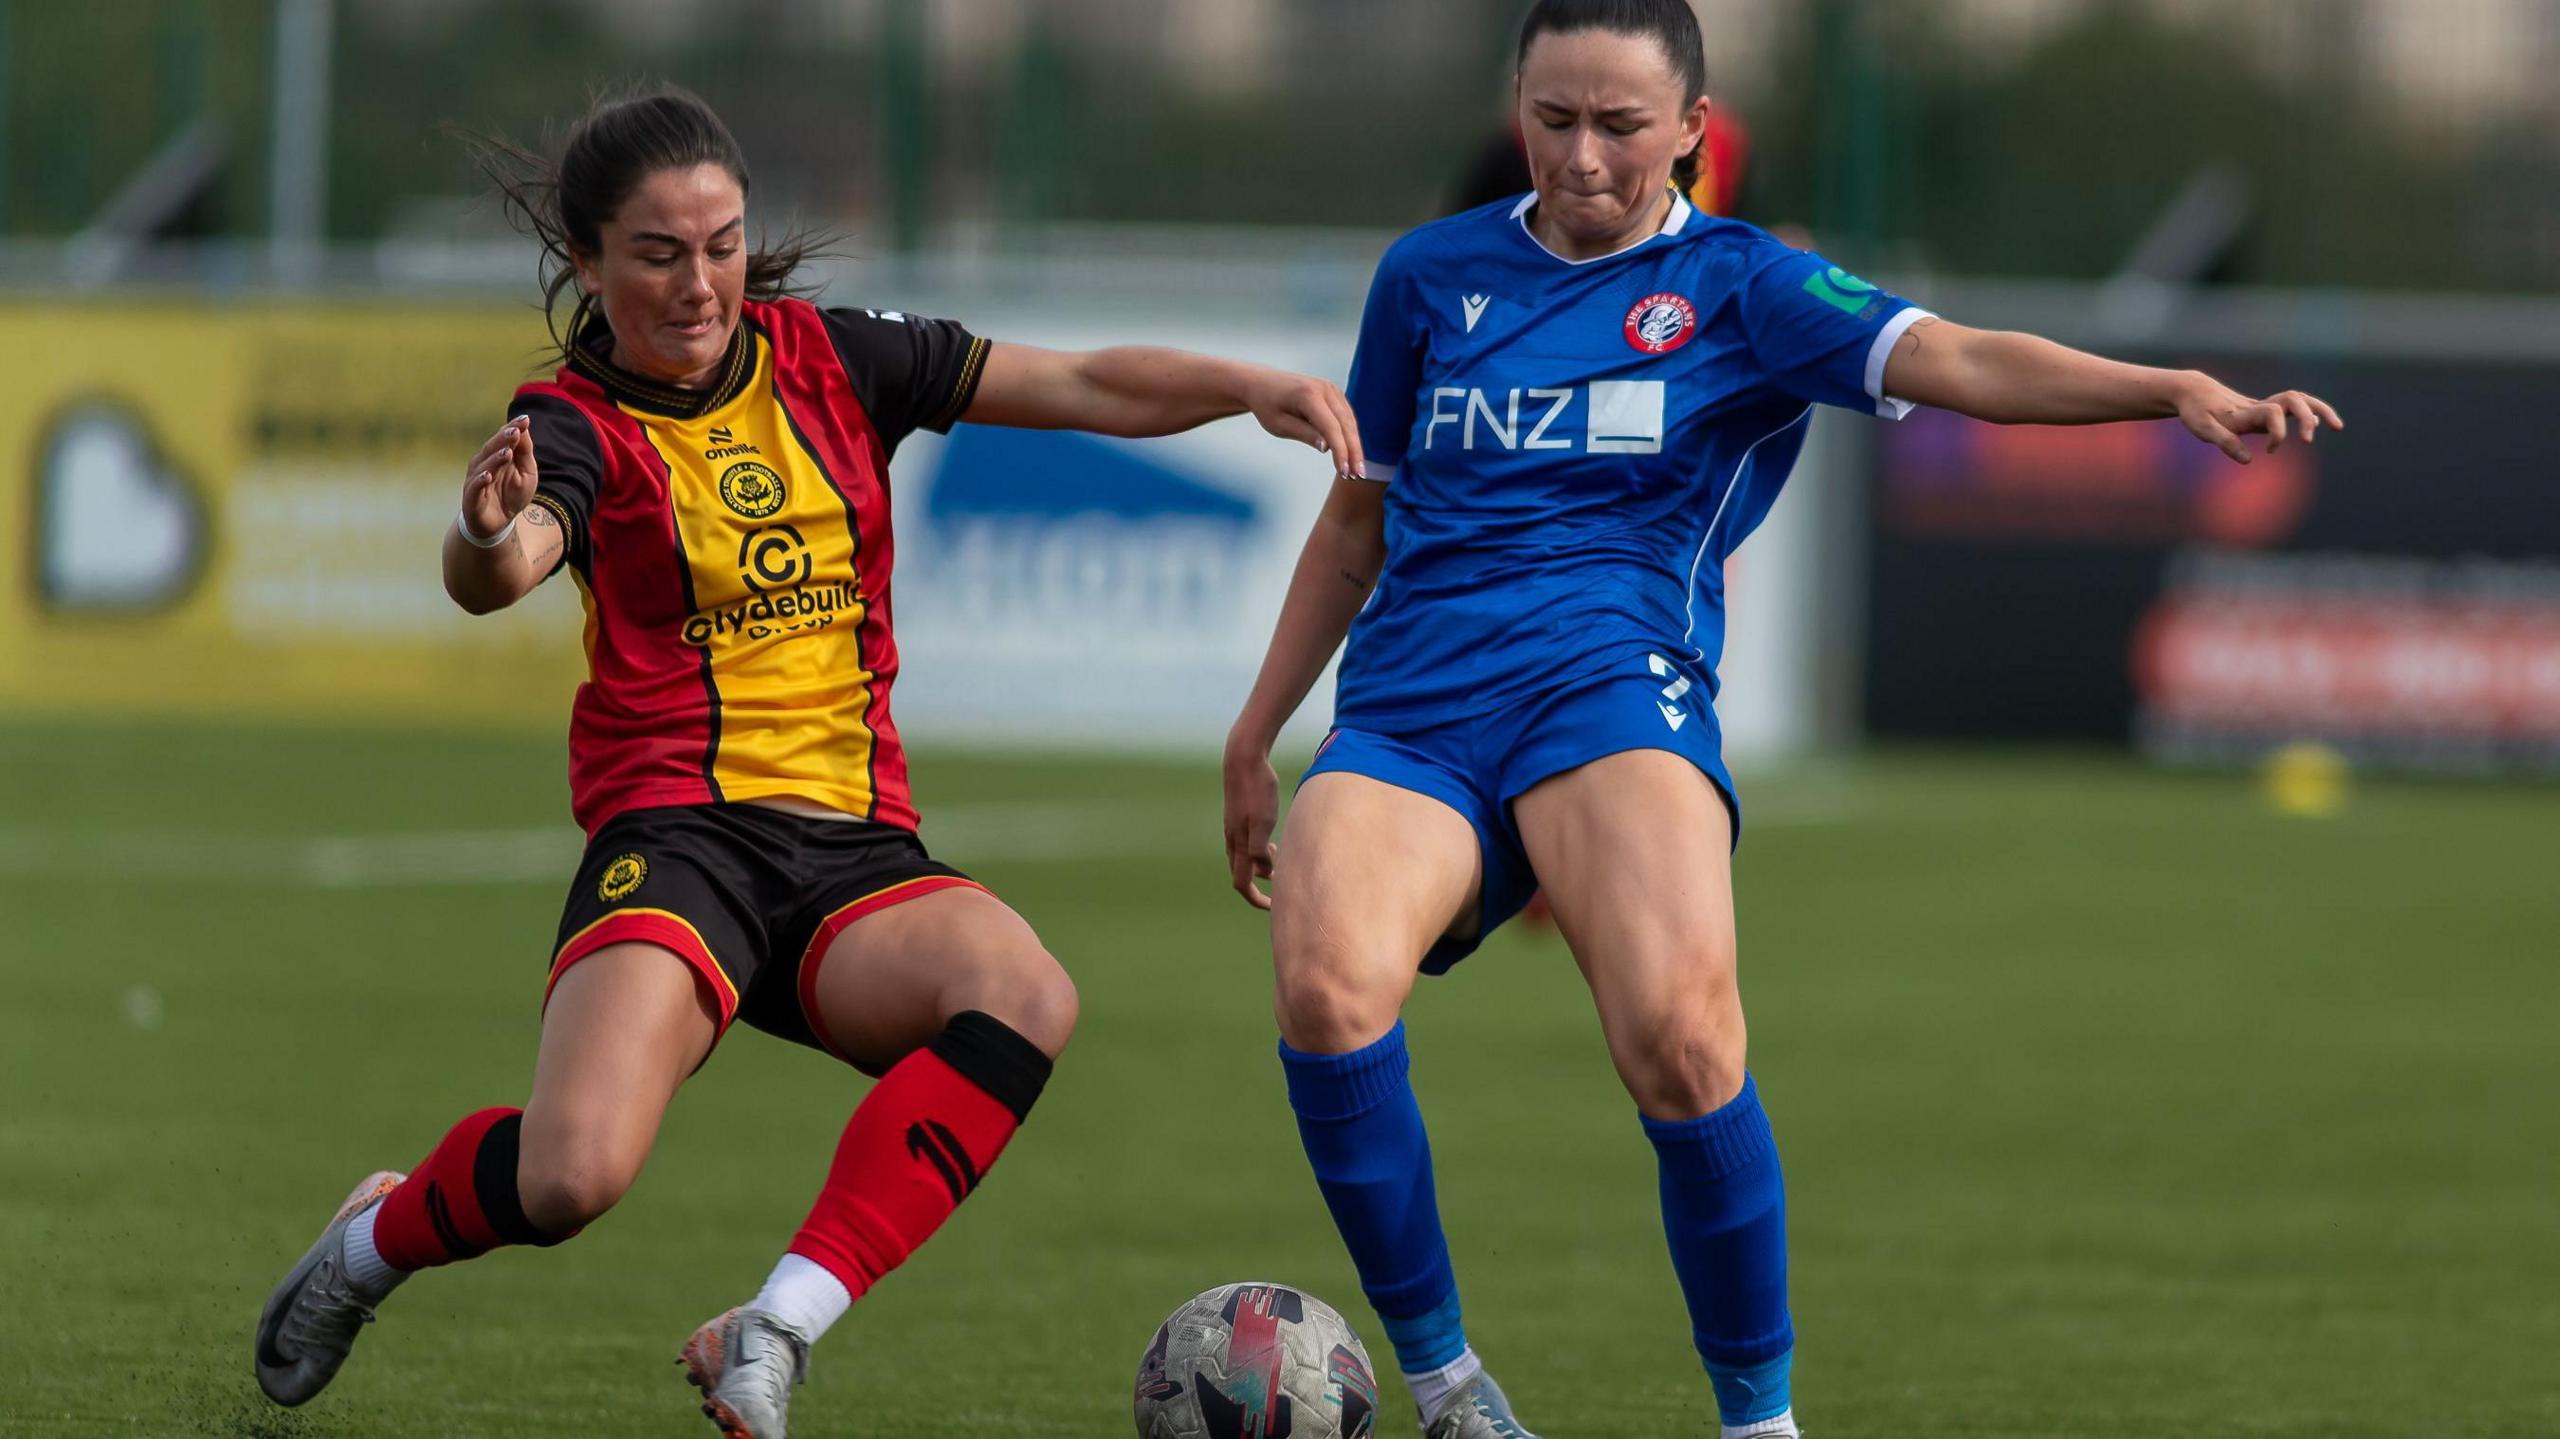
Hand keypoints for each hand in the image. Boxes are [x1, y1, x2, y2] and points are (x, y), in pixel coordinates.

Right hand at [462, 416, 537, 538]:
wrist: (499, 523)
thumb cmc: (512, 495)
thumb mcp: (527, 473)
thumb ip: (525, 452)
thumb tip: (524, 427)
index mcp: (497, 455)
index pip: (504, 438)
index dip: (513, 428)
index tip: (525, 419)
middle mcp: (483, 464)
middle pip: (492, 448)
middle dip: (503, 439)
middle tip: (515, 430)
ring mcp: (476, 480)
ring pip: (484, 466)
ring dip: (495, 458)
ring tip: (507, 452)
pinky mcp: (471, 497)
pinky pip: (474, 487)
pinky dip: (480, 481)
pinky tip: (487, 475)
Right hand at [1222, 734, 1280, 910]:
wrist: (1243, 758)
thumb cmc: (1256, 788)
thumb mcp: (1263, 820)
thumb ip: (1259, 849)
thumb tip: (1263, 873)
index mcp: (1238, 844)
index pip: (1241, 883)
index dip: (1256, 900)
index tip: (1274, 906)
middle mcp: (1233, 839)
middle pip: (1241, 873)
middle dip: (1260, 885)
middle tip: (1282, 887)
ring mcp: (1234, 827)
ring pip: (1245, 858)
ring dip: (1261, 866)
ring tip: (1280, 861)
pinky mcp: (1239, 816)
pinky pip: (1247, 843)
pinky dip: (1260, 850)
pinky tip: (1273, 840)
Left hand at [1242, 369, 1365, 480]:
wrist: (1262, 384)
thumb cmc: (1267, 406)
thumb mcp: (1279, 425)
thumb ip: (1305, 434)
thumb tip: (1328, 447)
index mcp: (1308, 395)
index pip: (1331, 427)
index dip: (1340, 451)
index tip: (1345, 472)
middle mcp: (1325, 388)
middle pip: (1346, 424)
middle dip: (1354, 451)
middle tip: (1358, 476)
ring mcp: (1332, 389)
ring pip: (1350, 421)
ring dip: (1355, 446)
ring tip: (1356, 470)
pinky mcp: (1334, 393)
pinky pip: (1346, 417)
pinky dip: (1350, 435)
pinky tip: (1351, 454)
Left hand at [2174, 376, 2343, 463]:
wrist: (2193, 390)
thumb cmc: (2194, 411)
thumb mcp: (2202, 429)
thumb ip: (2225, 442)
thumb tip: (2249, 460)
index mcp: (2245, 412)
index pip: (2272, 413)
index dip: (2278, 432)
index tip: (2271, 451)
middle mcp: (2259, 405)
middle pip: (2294, 400)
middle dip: (2307, 417)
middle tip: (2310, 440)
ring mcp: (2263, 404)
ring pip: (2299, 399)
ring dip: (2319, 409)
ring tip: (2337, 426)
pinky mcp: (2263, 408)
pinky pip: (2293, 405)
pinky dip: (2308, 411)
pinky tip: (2315, 422)